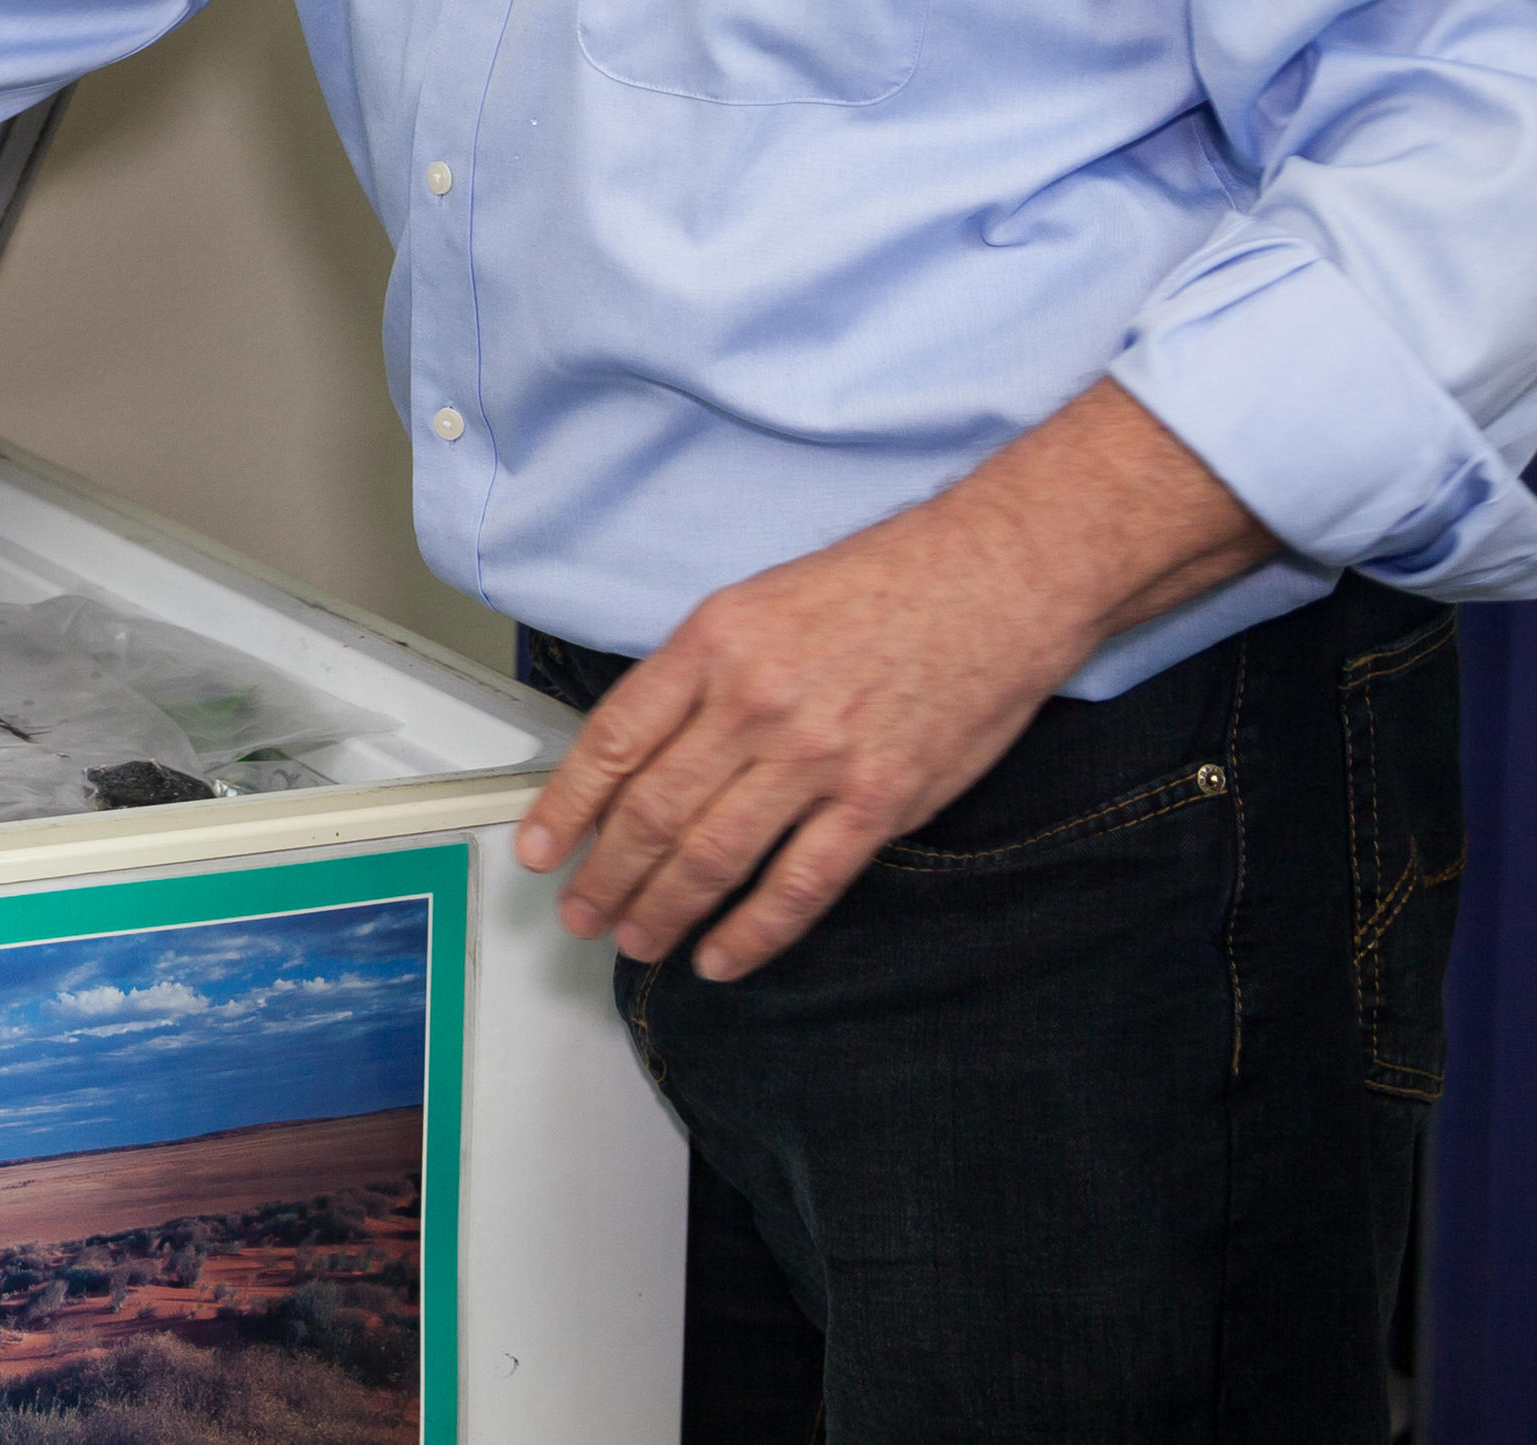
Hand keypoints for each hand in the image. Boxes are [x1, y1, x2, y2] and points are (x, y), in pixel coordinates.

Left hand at [511, 379, 1275, 979]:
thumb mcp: (762, 599)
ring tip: (635, 940)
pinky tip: (721, 957)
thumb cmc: (884, 582)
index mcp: (715, 643)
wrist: (996, 579)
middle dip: (606, 876)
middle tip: (580, 913)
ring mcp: (817, 757)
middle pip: (653, 811)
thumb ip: (701, 674)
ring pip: (713, 856)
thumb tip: (640, 752)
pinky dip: (752, 932)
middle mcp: (754, 702)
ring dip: (663, 910)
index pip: (615, 740)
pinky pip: (799, 885)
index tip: (540, 851)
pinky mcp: (877, 801)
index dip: (568, 807)